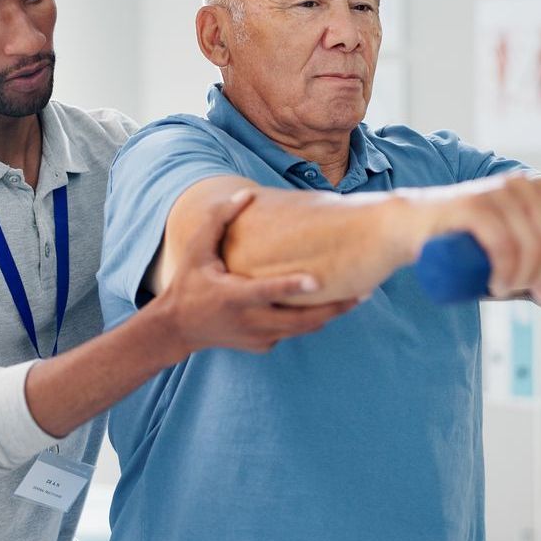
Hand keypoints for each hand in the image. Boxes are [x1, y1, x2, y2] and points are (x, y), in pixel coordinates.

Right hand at [154, 189, 361, 354]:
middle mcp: (249, 321)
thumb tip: (245, 194)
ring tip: (357, 298)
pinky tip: (326, 305)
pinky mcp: (263, 346)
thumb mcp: (197, 250)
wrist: (177, 329)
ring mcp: (258, 337)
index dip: (291, 287)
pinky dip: (307, 320)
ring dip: (330, 315)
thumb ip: (218, 220)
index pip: (266, 292)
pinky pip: (292, 333)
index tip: (318, 280)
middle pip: (299, 320)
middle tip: (363, 292)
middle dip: (333, 308)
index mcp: (232, 296)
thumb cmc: (189, 283)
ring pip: (302, 330)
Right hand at [420, 173, 540, 301]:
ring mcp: (497, 192)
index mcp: (540, 188)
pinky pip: (504, 244)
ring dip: (523, 278)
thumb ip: (540, 275)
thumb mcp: (511, 255)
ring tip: (503, 288)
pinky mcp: (472, 206)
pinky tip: (496, 284)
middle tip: (517, 287)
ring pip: (532, 245)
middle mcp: (522, 185)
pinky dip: (506, 272)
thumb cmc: (467, 241)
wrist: (414, 226)